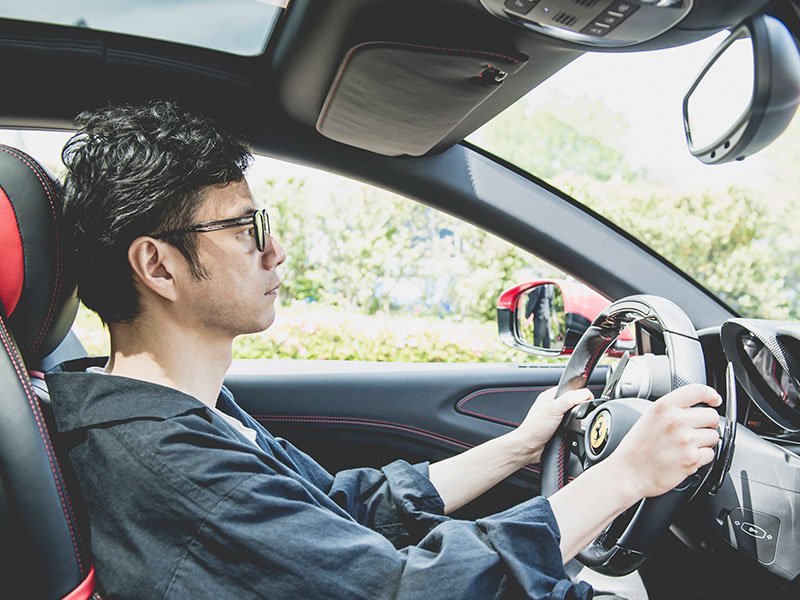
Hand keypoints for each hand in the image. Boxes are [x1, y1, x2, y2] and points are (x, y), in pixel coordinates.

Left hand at [513, 387, 592, 463]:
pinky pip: (572, 427)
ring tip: (571, 425)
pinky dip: (573, 430)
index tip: (586, 401)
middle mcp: (552, 405)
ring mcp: (555, 418)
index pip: (571, 388)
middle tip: (576, 416)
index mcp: (550, 395)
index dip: (581, 394)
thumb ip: (570, 399)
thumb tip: (585, 394)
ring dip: (576, 422)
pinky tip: (569, 433)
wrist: (528, 448)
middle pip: (574, 403)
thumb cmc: (534, 428)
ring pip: (574, 416)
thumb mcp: (553, 409)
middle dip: (579, 409)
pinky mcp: (558, 428)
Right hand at [608, 383, 721, 498]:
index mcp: (664, 407)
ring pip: (714, 436)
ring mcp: (686, 440)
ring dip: (705, 442)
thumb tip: (693, 409)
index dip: (710, 394)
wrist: (628, 473)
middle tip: (695, 431)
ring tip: (687, 447)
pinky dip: (702, 457)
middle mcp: (677, 420)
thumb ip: (670, 410)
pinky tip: (686, 457)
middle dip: (707, 424)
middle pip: (712, 415)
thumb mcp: (648, 418)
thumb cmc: (635, 449)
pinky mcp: (692, 458)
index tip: (714, 400)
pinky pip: (710, 454)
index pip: (697, 391)